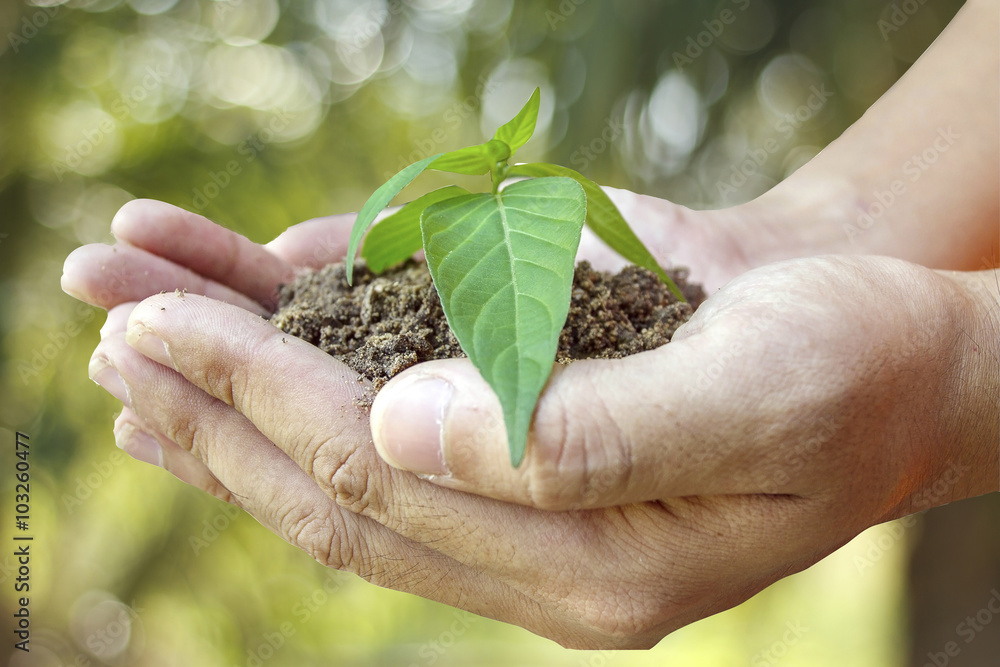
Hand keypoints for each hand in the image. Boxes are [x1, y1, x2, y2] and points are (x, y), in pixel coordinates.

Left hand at [78, 230, 995, 648]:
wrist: (881, 339)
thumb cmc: (847, 367)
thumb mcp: (754, 398)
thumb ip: (588, 439)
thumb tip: (401, 427)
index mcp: (589, 566)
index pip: (388, 488)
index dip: (267, 405)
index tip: (159, 333)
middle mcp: (532, 540)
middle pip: (336, 478)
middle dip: (214, 402)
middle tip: (108, 333)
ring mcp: (519, 487)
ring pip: (343, 450)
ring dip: (226, 391)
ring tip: (120, 335)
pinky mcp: (519, 424)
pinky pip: (391, 398)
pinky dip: (306, 351)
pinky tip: (234, 315)